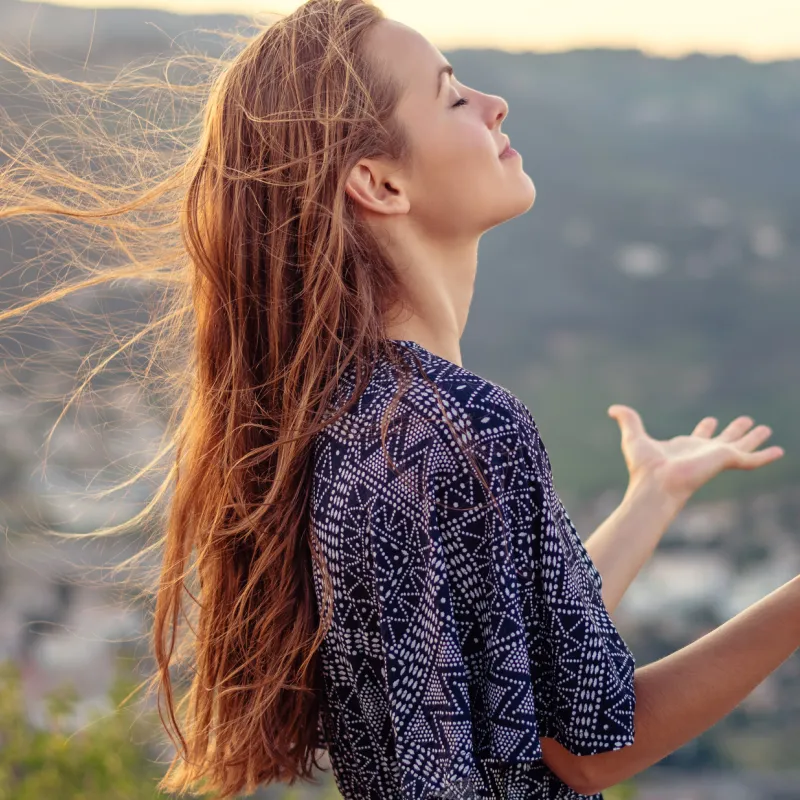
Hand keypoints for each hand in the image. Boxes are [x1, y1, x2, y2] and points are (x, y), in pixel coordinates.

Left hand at [607, 405, 784, 501]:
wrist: (656, 484)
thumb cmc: (644, 466)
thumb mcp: (633, 437)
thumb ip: (627, 420)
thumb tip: (612, 408)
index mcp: (685, 447)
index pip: (699, 436)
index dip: (705, 428)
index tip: (711, 420)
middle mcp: (702, 452)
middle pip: (723, 438)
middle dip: (735, 430)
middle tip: (747, 420)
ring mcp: (715, 457)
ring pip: (741, 446)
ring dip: (753, 438)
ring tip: (766, 428)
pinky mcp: (726, 460)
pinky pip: (751, 459)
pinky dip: (765, 456)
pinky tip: (779, 451)